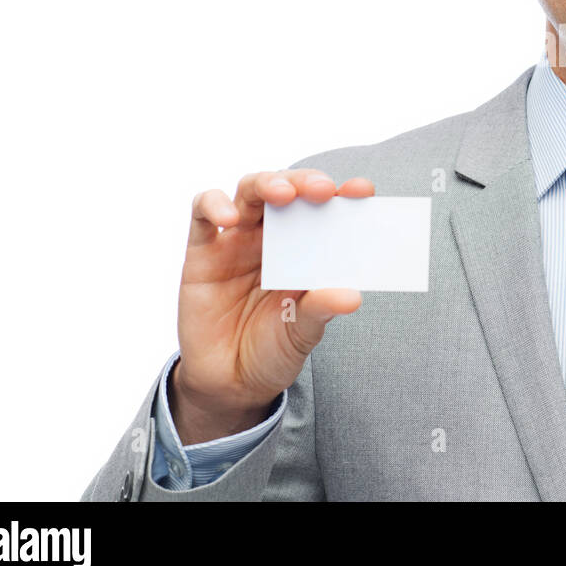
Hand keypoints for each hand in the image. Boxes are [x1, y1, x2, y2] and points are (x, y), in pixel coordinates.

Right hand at [169, 169, 373, 443]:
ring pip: (249, 190)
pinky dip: (214, 205)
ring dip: (267, 183)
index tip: (364, 191)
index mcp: (306, 248)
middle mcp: (274, 237)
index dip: (345, 193)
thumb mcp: (303, 331)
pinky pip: (202, 213)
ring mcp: (237, 240)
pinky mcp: (202, 252)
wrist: (230, 383)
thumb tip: (352, 296)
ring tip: (283, 195)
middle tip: (324, 190)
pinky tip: (229, 219)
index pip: (326, 209)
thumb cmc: (273, 348)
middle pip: (288, 189)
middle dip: (306, 182)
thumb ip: (322, 309)